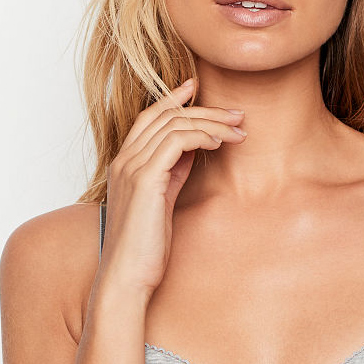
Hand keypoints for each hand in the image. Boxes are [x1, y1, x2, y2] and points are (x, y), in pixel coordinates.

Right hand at [98, 83, 244, 310]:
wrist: (127, 277)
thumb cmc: (145, 248)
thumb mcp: (161, 202)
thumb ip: (171, 173)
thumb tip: (193, 150)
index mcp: (124, 165)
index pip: (148, 117)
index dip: (172, 98)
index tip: (196, 86)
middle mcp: (124, 161)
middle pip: (164, 115)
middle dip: (204, 110)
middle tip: (236, 115)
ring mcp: (132, 168)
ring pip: (174, 124)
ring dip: (211, 123)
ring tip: (239, 131)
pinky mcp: (145, 180)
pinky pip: (176, 141)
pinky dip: (201, 136)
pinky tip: (220, 143)